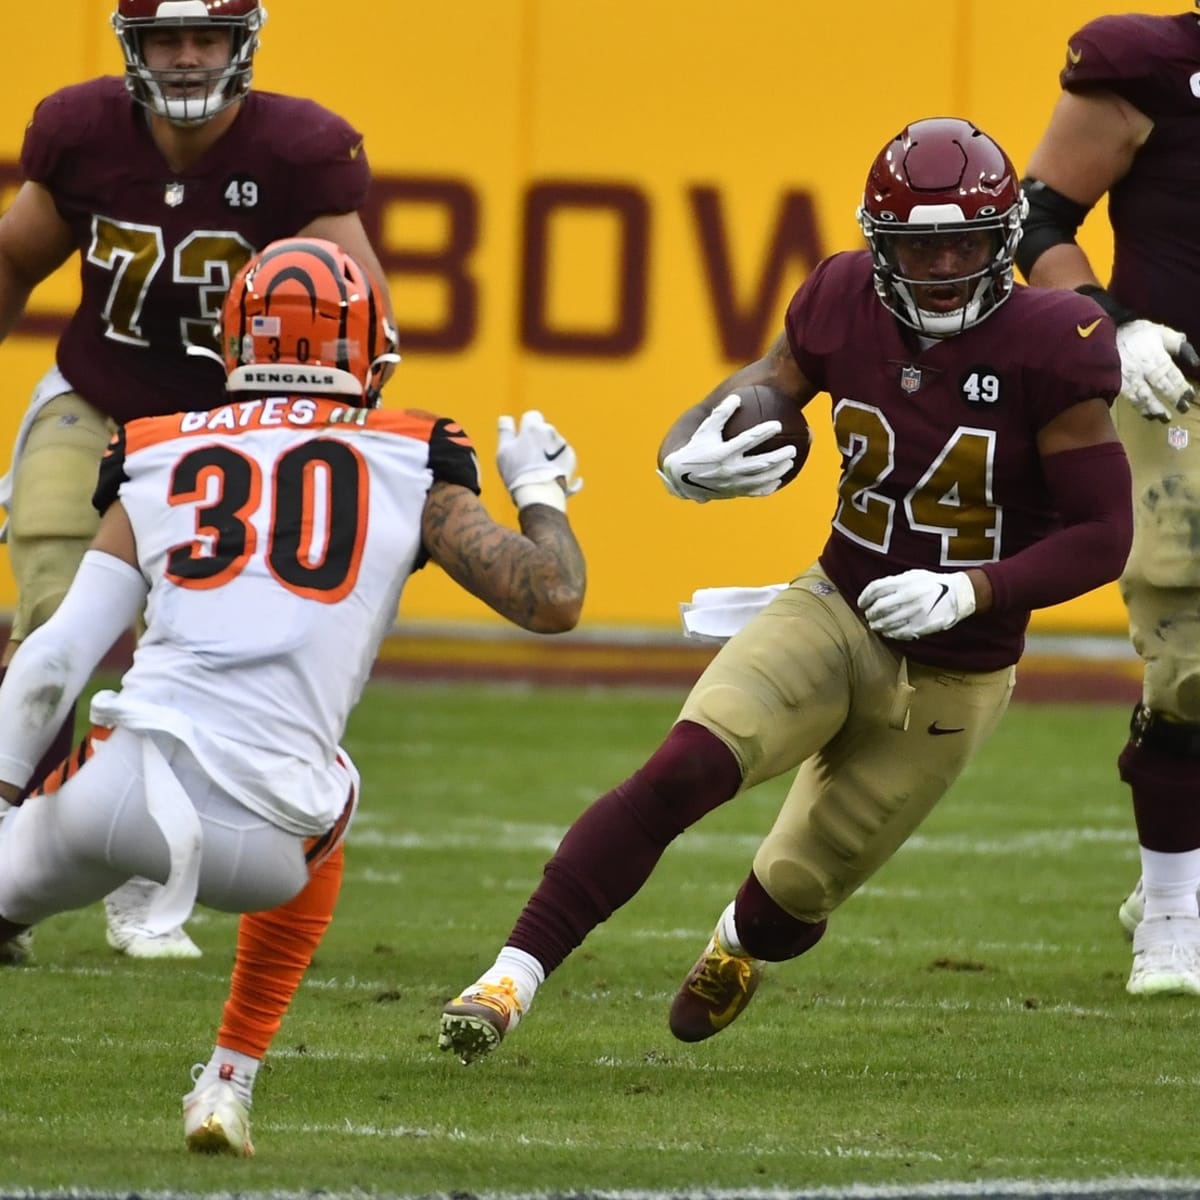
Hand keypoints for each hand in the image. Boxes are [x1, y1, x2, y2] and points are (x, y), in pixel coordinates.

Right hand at [497, 411, 581, 511]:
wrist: (540, 494)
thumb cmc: (518, 473)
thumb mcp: (504, 451)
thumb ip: (505, 431)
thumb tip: (506, 418)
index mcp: (534, 427)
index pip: (532, 415)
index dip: (526, 427)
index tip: (522, 440)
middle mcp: (551, 432)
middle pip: (544, 430)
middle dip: (539, 440)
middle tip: (529, 459)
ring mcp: (563, 446)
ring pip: (554, 444)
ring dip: (549, 452)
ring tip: (540, 471)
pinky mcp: (571, 460)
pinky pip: (563, 459)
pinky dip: (558, 465)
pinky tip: (549, 477)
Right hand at [658, 393, 795, 502]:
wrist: (681, 478)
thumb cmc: (695, 449)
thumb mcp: (705, 430)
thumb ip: (721, 414)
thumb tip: (736, 396)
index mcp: (723, 452)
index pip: (748, 440)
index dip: (764, 432)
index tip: (778, 425)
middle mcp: (729, 469)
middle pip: (761, 463)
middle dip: (780, 456)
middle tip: (792, 449)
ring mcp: (732, 484)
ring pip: (761, 479)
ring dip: (778, 471)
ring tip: (790, 463)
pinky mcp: (733, 493)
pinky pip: (754, 492)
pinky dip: (767, 487)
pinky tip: (777, 482)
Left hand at [858, 570, 976, 640]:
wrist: (959, 594)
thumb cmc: (933, 583)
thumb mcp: (913, 575)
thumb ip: (893, 582)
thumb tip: (874, 593)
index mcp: (904, 582)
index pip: (875, 590)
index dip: (864, 598)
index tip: (861, 603)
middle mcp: (908, 597)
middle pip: (878, 608)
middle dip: (870, 613)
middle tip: (869, 615)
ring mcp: (914, 613)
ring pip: (886, 623)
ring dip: (877, 625)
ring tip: (876, 625)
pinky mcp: (921, 626)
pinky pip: (899, 633)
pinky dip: (890, 633)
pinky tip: (888, 632)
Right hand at [1116, 320, 1199, 422]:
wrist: (1101, 334)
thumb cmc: (1134, 333)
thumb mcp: (1159, 332)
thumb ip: (1177, 344)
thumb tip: (1195, 361)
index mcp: (1155, 356)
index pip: (1172, 374)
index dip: (1181, 387)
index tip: (1190, 396)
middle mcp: (1143, 369)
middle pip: (1160, 386)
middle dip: (1172, 399)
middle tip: (1183, 409)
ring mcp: (1128, 378)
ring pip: (1143, 396)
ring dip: (1154, 408)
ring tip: (1163, 418)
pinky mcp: (1116, 385)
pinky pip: (1129, 399)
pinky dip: (1139, 408)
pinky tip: (1146, 414)